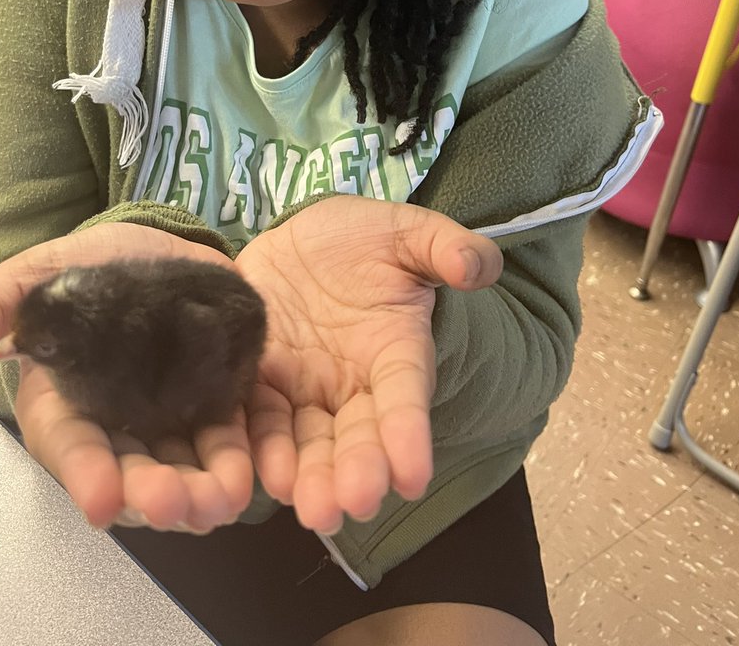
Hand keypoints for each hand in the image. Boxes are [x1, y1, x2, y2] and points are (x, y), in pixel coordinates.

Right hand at [0, 222, 253, 532]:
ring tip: (223, 499)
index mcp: (64, 403)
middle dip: (151, 493)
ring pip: (183, 468)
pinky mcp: (217, 404)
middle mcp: (117, 427)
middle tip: (175, 504)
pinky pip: (229, 440)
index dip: (84, 474)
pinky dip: (239, 460)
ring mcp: (170, 421)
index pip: (70, 447)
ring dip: (202, 490)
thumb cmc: (88, 266)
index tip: (101, 501)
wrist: (156, 246)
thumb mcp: (40, 271)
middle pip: (131, 473)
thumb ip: (0, 298)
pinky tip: (251, 473)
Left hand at [237, 196, 501, 534]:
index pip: (405, 396)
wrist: (305, 236)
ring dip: (309, 476)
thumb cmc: (365, 237)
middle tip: (351, 505)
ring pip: (309, 441)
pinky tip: (263, 475)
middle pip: (358, 435)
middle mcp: (352, 381)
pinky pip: (258, 419)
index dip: (409, 435)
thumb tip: (479, 266)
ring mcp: (304, 386)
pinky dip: (261, 449)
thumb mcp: (407, 231)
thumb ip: (443, 247)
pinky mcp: (260, 381)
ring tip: (308, 506)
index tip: (414, 478)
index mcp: (395, 349)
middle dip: (356, 472)